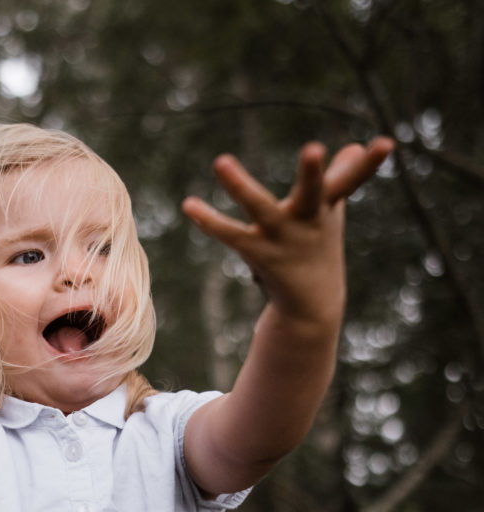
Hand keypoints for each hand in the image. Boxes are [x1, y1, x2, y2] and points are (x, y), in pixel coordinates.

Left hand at [181, 137, 393, 327]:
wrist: (312, 305)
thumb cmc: (320, 247)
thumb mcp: (330, 211)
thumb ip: (340, 178)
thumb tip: (352, 146)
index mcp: (327, 206)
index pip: (352, 181)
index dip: (369, 164)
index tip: (386, 143)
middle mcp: (309, 220)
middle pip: (314, 193)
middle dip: (314, 173)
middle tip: (314, 149)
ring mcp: (283, 238)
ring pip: (260, 209)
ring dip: (241, 186)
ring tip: (220, 161)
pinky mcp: (259, 253)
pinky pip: (231, 234)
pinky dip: (210, 221)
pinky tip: (189, 205)